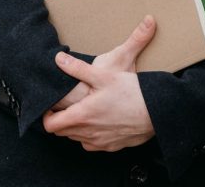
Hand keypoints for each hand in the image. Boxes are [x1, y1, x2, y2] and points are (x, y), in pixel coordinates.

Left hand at [42, 16, 157, 151]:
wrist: (157, 111)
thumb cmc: (130, 92)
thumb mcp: (103, 75)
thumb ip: (78, 68)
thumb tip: (59, 58)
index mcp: (81, 116)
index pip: (51, 125)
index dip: (47, 116)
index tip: (52, 107)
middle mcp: (87, 133)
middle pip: (62, 133)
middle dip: (61, 120)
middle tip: (68, 106)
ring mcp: (100, 142)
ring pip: (77, 139)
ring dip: (76, 127)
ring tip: (85, 111)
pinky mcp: (112, 146)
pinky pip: (93, 144)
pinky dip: (91, 135)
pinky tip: (102, 121)